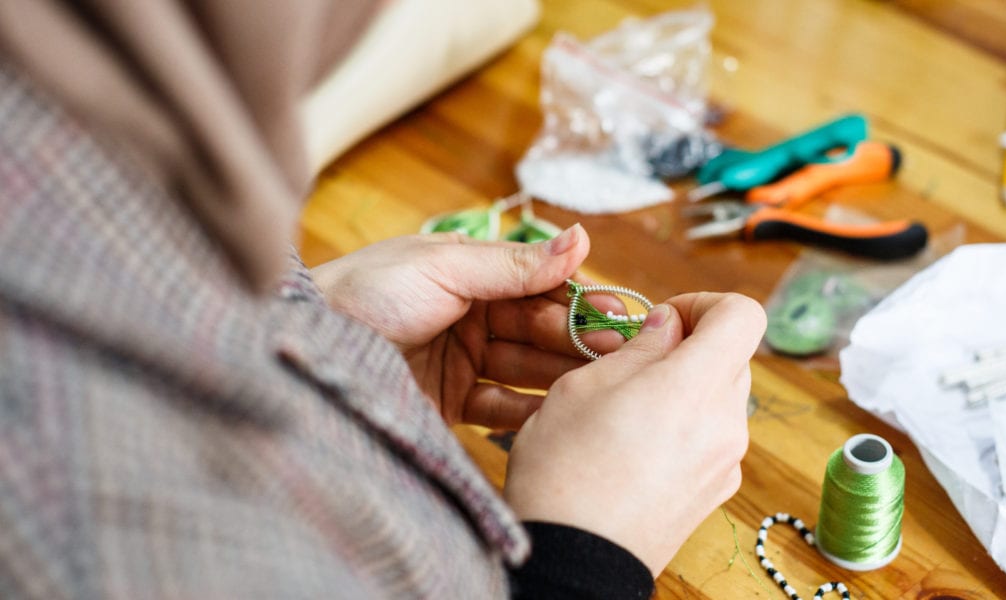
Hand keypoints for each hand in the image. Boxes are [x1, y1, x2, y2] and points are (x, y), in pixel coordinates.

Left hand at [311, 224, 624, 428]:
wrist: (305, 347)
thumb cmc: (366, 292)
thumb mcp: (445, 267)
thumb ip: (515, 264)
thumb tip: (580, 239)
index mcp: (470, 274)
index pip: (539, 287)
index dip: (578, 300)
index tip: (618, 314)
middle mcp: (470, 315)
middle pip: (537, 329)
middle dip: (576, 341)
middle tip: (618, 355)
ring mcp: (461, 360)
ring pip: (525, 369)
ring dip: (560, 376)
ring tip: (599, 386)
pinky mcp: (448, 402)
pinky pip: (498, 408)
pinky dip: (527, 412)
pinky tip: (559, 416)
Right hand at [504, 292, 765, 575]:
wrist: (572, 563)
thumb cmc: (565, 470)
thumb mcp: (584, 386)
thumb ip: (639, 348)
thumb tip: (669, 327)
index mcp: (696, 386)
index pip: (745, 315)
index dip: (705, 304)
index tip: (664, 321)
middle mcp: (726, 424)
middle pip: (732, 357)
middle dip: (689, 348)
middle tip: (634, 365)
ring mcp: (726, 463)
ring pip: (721, 399)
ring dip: (685, 389)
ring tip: (628, 412)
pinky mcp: (715, 493)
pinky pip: (712, 439)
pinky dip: (685, 428)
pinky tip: (637, 450)